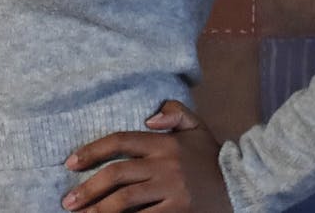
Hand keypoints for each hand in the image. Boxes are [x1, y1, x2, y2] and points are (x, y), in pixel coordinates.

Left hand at [61, 100, 230, 211]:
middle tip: (68, 201)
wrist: (246, 185)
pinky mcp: (180, 212)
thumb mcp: (196, 127)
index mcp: (163, 143)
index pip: (118, 142)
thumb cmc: (213, 157)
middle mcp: (165, 165)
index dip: (91, 152)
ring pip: (126, 201)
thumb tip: (149, 118)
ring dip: (100, 210)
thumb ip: (173, 112)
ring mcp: (173, 190)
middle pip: (116, 175)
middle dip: (88, 189)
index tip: (70, 163)